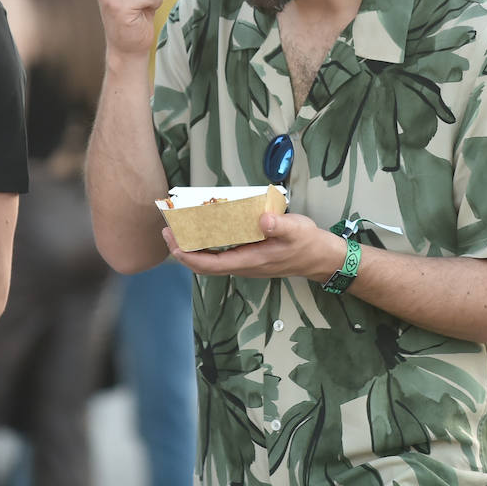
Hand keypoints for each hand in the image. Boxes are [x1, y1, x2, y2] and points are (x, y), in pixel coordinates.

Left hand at [162, 211, 345, 280]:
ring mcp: (244, 263)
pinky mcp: (247, 257)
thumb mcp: (296, 230)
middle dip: (182, 251)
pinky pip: (219, 255)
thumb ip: (280, 225)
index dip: (188, 256)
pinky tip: (200, 231)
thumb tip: (262, 220)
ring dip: (191, 248)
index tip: (173, 241)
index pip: (211, 265)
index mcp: (250, 261)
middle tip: (166, 230)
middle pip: (205, 265)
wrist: (319, 258)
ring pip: (210, 261)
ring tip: (176, 229)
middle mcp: (243, 265)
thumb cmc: (307, 243)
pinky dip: (204, 246)